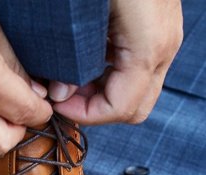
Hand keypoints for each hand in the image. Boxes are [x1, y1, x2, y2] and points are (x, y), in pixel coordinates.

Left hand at [49, 0, 182, 124]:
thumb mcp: (80, 13)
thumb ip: (70, 55)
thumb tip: (60, 91)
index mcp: (149, 46)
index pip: (121, 108)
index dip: (85, 113)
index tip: (57, 102)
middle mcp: (164, 47)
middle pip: (134, 109)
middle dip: (95, 110)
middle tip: (63, 96)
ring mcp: (164, 39)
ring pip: (136, 92)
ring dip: (100, 95)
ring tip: (68, 80)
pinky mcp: (155, 31)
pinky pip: (134, 71)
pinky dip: (107, 77)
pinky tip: (82, 63)